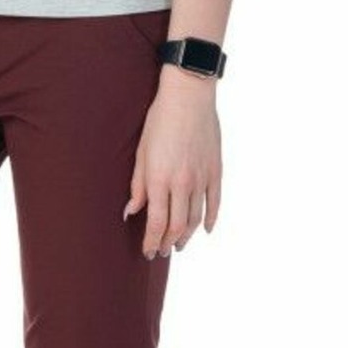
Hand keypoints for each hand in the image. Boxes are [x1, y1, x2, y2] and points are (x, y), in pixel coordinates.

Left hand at [123, 71, 220, 257]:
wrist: (189, 95)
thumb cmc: (159, 120)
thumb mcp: (141, 152)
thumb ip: (137, 185)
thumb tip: (130, 212)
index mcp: (159, 179)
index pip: (156, 223)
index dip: (151, 242)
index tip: (147, 252)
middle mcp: (182, 183)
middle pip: (177, 226)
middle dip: (167, 243)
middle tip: (161, 252)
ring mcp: (202, 178)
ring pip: (197, 219)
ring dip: (187, 236)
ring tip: (179, 244)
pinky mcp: (216, 170)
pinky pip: (215, 203)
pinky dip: (211, 220)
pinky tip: (206, 230)